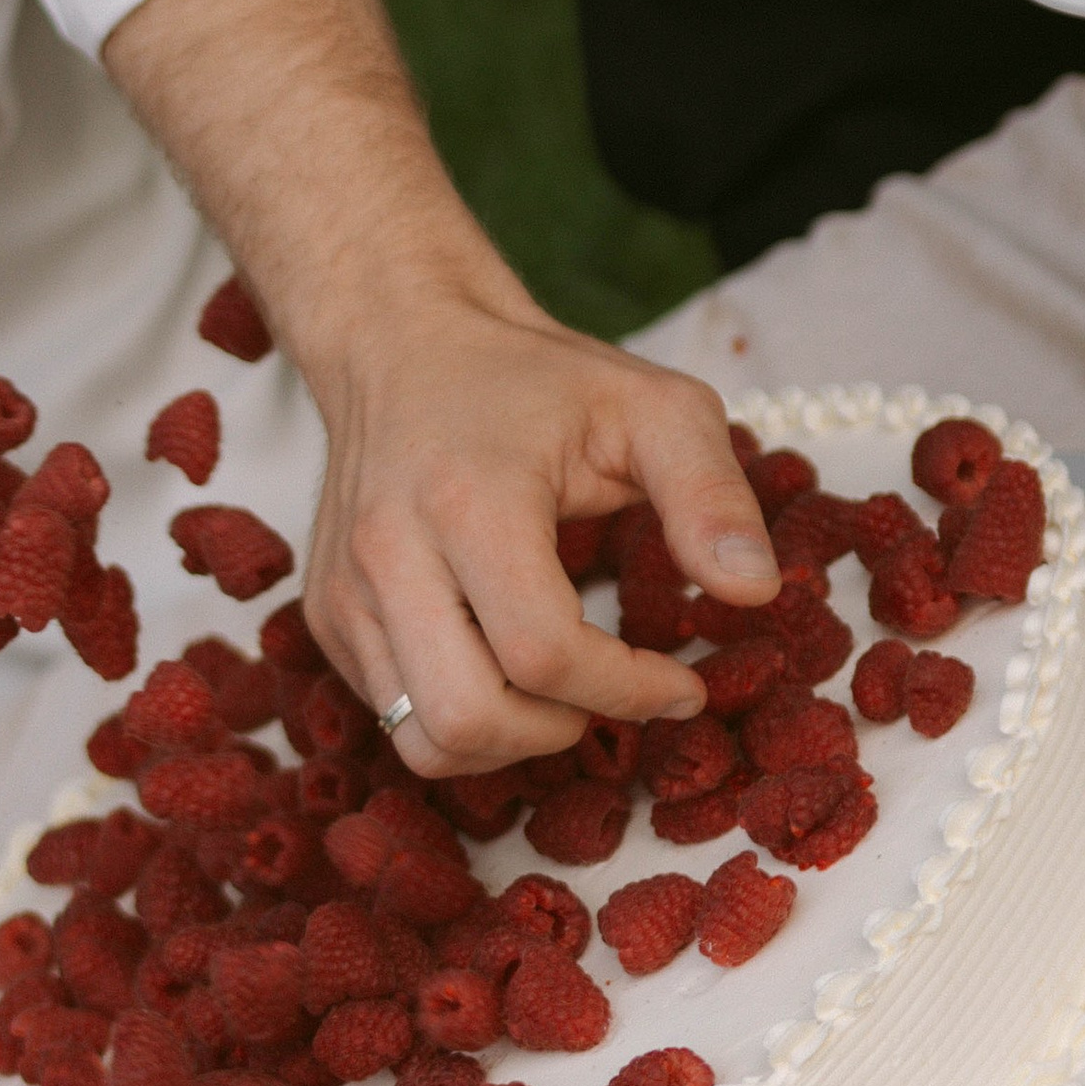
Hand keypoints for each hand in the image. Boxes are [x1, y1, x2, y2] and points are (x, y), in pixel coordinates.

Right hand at [302, 282, 775, 771]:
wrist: (402, 344)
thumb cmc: (533, 380)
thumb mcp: (651, 408)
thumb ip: (713, 494)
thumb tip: (756, 593)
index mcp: (470, 502)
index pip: (544, 653)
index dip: (627, 691)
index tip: (682, 684)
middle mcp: (390, 554)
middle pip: (468, 718)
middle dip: (560, 731)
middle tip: (611, 695)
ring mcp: (346, 593)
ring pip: (423, 740)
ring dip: (508, 741)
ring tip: (558, 692)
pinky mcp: (327, 616)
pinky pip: (394, 715)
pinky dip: (463, 718)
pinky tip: (504, 664)